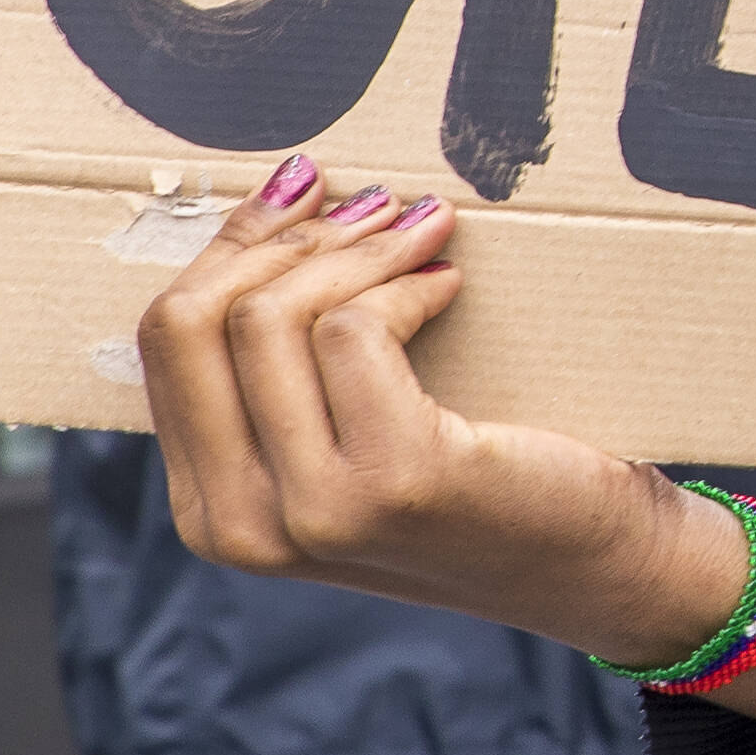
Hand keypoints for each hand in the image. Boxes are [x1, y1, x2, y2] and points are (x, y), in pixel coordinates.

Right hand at [132, 161, 755, 732]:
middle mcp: (239, 525)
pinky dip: (404, 284)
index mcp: (209, 511)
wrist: (590, 561)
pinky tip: (449, 287)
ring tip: (423, 226)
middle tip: (367, 199)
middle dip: (277, 237)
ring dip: (355, 246)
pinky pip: (355, 330)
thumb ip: (281, 377)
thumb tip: (266, 214)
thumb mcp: (344, 440)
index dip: (230, 248)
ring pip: (271, 318)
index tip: (300, 193)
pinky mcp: (391, 479)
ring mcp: (312, 509)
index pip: (164, 341)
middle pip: (193, 321)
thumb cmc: (474, 481)